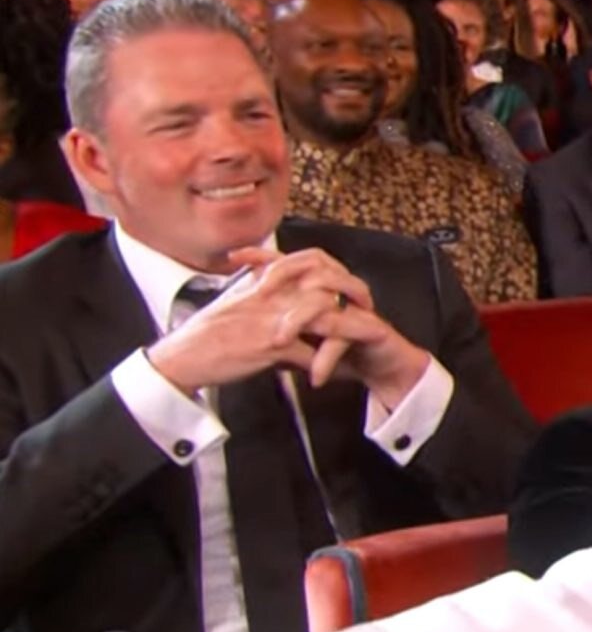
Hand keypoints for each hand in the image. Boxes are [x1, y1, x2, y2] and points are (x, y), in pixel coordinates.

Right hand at [146, 247, 375, 395]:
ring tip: (363, 340)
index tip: (350, 284)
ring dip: (349, 331)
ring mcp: (274, 321)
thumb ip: (256, 282)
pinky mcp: (272, 348)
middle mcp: (272, 295)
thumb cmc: (206, 332)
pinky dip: (328, 365)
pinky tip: (337, 371)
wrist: (182, 358)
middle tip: (368, 309)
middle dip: (354, 296)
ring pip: (327, 317)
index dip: (336, 269)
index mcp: (264, 281)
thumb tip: (270, 272)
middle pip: (328, 284)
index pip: (311, 260)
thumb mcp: (233, 298)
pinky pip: (313, 355)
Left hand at [235, 247, 430, 405]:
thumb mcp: (304, 344)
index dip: (265, 255)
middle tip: (260, 294)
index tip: (235, 256)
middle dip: (283, 274)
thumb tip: (246, 337)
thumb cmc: (347, 354)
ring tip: (279, 340)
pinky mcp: (374, 329)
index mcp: (324, 289)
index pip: (293, 261)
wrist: (387, 371)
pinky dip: (327, 355)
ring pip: (327, 295)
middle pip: (313, 263)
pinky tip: (314, 374)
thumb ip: (280, 336)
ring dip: (300, 316)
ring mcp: (358, 308)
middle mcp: (342, 291)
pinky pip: (347, 333)